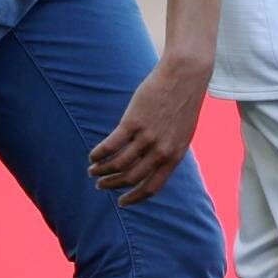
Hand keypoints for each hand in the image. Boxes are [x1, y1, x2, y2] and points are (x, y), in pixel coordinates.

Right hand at [87, 54, 212, 205]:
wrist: (185, 76)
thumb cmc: (183, 102)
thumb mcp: (182, 133)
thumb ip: (169, 150)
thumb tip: (151, 164)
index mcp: (174, 156)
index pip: (152, 188)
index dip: (134, 197)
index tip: (121, 202)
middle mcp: (161, 151)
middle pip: (131, 178)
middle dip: (113, 185)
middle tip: (100, 185)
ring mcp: (147, 137)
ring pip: (118, 164)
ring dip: (102, 171)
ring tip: (92, 170)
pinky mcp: (133, 121)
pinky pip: (111, 145)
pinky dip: (99, 154)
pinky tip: (93, 156)